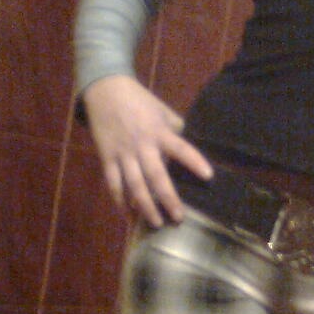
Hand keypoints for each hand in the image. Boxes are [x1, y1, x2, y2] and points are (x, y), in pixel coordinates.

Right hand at [81, 74, 211, 226]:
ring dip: (145, 206)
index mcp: (159, 132)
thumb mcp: (162, 110)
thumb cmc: (139, 100)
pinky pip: (113, 183)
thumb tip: (193, 144)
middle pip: (156, 176)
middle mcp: (142, 145)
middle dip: (168, 198)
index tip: (208, 176)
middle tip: (178, 217)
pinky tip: (129, 215)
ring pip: (134, 185)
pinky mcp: (106, 158)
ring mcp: (123, 153)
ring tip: (156, 223)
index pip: (181, 148)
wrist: (105, 90)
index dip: (194, 162)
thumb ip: (176, 129)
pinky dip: (120, 200)